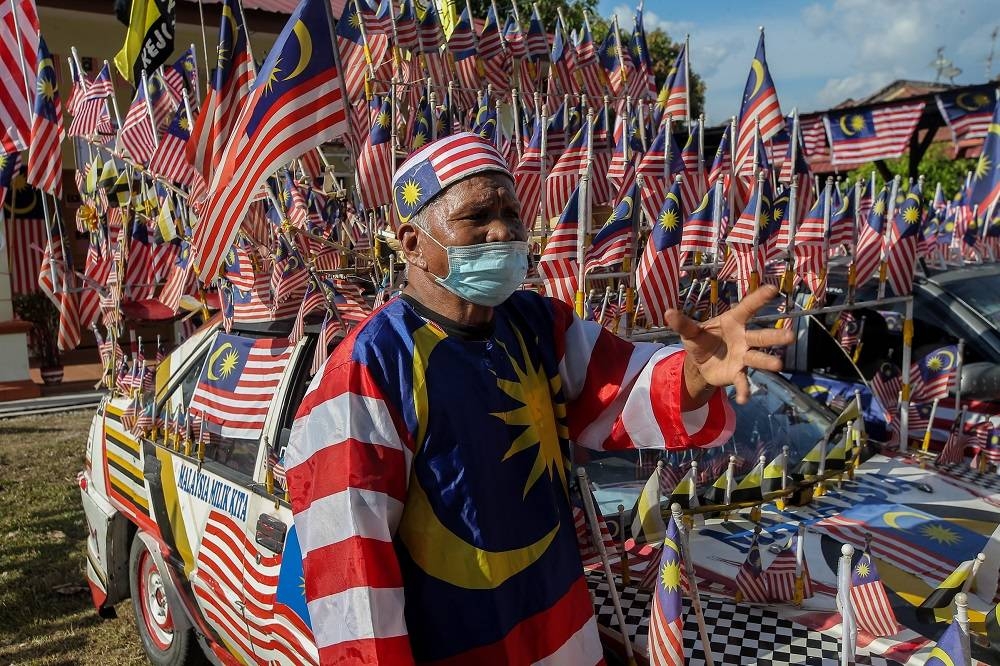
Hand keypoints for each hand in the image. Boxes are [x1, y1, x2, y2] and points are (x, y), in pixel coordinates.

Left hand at [665, 285, 793, 406]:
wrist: (700, 364)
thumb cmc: (701, 341)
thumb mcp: (690, 332)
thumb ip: (683, 324)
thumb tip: (668, 313)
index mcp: (733, 322)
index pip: (747, 308)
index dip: (759, 299)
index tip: (773, 289)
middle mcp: (743, 338)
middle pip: (760, 336)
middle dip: (775, 337)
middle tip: (791, 336)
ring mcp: (743, 356)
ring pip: (757, 358)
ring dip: (768, 362)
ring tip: (778, 365)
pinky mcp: (737, 373)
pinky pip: (742, 382)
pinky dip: (744, 390)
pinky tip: (745, 399)